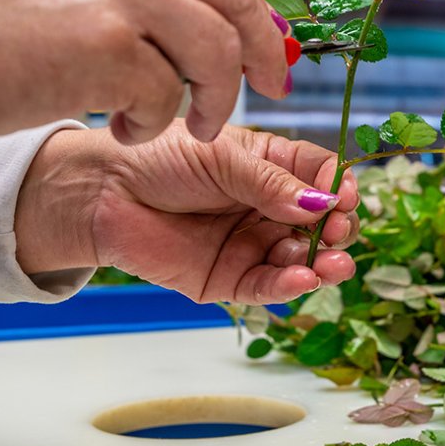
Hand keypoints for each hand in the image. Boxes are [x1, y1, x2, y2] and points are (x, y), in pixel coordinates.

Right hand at [0, 0, 287, 142]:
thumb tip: (175, 16)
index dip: (244, 14)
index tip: (261, 52)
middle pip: (231, 0)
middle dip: (255, 57)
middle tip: (262, 94)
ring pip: (213, 51)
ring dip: (205, 100)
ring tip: (172, 126)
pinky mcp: (108, 45)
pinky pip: (168, 95)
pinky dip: (154, 122)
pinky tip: (119, 128)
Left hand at [14, 121, 359, 303]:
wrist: (102, 192)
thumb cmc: (158, 158)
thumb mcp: (222, 158)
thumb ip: (271, 183)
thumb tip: (321, 203)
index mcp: (271, 167)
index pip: (322, 177)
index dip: (337, 189)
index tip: (342, 198)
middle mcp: (267, 208)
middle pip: (321, 224)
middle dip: (336, 229)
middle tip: (335, 231)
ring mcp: (250, 245)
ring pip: (302, 260)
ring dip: (323, 264)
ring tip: (332, 264)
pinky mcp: (228, 279)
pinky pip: (268, 287)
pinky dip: (290, 286)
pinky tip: (303, 278)